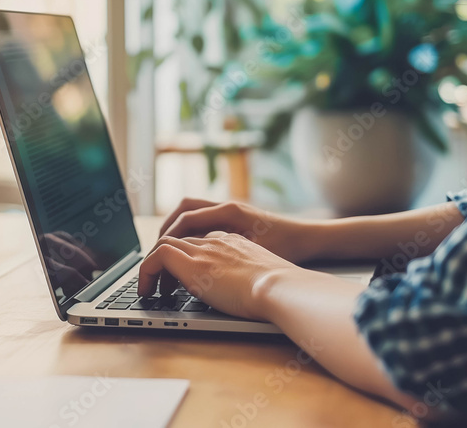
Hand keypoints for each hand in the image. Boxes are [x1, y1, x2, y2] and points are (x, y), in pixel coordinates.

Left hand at [138, 231, 297, 320]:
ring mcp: (204, 249)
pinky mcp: (190, 263)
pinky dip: (146, 271)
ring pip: (166, 243)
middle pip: (182, 241)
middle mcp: (218, 240)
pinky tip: (146, 291)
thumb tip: (253, 297)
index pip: (205, 241)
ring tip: (151, 288)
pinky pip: (157, 257)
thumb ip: (254, 279)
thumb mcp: (266, 279)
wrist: (279, 286)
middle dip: (169, 261)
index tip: (189, 276)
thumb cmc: (280, 290)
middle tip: (166, 285)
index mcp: (237, 243)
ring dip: (154, 265)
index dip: (192, 257)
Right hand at [159, 198, 313, 262]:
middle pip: (184, 210)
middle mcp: (227, 207)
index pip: (186, 219)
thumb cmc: (287, 245)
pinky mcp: (236, 221)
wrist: (310, 238)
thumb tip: (192, 259)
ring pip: (194, 214)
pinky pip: (206, 222)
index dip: (167, 238)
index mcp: (228, 211)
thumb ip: (220, 252)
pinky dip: (193, 234)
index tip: (156, 256)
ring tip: (169, 253)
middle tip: (155, 252)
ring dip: (178, 231)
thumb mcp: (252, 251)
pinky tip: (194, 255)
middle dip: (166, 230)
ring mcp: (231, 212)